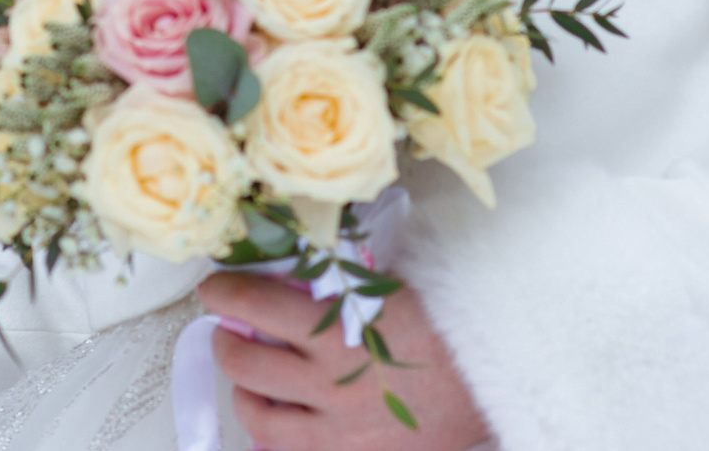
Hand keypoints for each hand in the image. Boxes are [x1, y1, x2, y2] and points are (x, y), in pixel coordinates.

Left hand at [198, 271, 488, 450]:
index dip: (223, 294)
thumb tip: (285, 274)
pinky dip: (276, 438)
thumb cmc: (445, 328)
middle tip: (225, 332)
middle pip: (244, 365)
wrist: (495, 382)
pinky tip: (281, 421)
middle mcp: (331, 382)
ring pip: (259, 418)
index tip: (213, 289)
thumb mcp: (384, 290)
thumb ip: (332, 286)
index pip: (253, 305)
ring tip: (247, 382)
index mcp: (338, 328)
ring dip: (244, 395)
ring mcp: (340, 429)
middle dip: (224, 344)